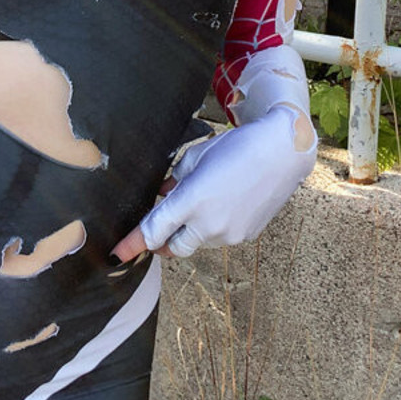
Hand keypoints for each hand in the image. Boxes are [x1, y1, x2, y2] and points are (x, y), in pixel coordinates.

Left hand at [112, 106, 315, 259]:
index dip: (133, 243)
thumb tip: (162, 194)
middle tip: (161, 225)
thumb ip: (173, 181)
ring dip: (191, 231)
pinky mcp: (246, 236)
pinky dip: (213, 227)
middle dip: (163, 240)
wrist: (282, 152)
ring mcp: (230, 234)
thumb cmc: (237, 147)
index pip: (153, 231)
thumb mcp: (196, 157)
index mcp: (191, 201)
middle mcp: (209, 224)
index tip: (118, 252)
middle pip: (173, 248)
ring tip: (204, 201)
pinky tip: (224, 203)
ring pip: (198, 243)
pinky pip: (220, 238)